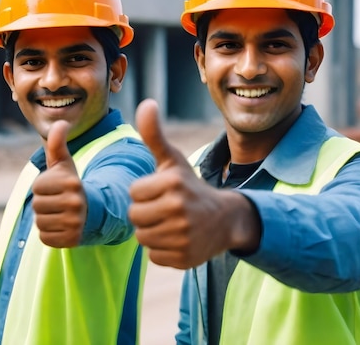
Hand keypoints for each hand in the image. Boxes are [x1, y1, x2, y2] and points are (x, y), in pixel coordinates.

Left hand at [31, 120, 86, 247]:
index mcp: (73, 183)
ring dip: (46, 219)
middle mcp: (76, 203)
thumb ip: (57, 145)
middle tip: (58, 202)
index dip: (42, 187)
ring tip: (60, 214)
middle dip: (44, 203)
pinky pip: (45, 238)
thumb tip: (59, 123)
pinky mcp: (72, 240)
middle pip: (37, 205)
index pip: (37, 187)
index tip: (56, 188)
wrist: (93, 212)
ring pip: (40, 222)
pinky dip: (50, 233)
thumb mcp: (64, 165)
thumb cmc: (72, 185)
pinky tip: (61, 226)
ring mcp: (75, 223)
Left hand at [128, 99, 259, 268]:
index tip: (163, 191)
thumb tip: (146, 102)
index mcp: (173, 182)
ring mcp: (183, 235)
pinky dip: (163, 250)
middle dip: (146, 213)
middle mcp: (179, 208)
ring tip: (171, 223)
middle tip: (166, 209)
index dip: (145, 192)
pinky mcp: (184, 258)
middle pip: (135, 217)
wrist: (225, 219)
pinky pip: (154, 256)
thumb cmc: (191, 186)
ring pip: (142, 238)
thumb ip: (154, 134)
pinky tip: (178, 239)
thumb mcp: (173, 160)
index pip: (133, 192)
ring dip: (152, 231)